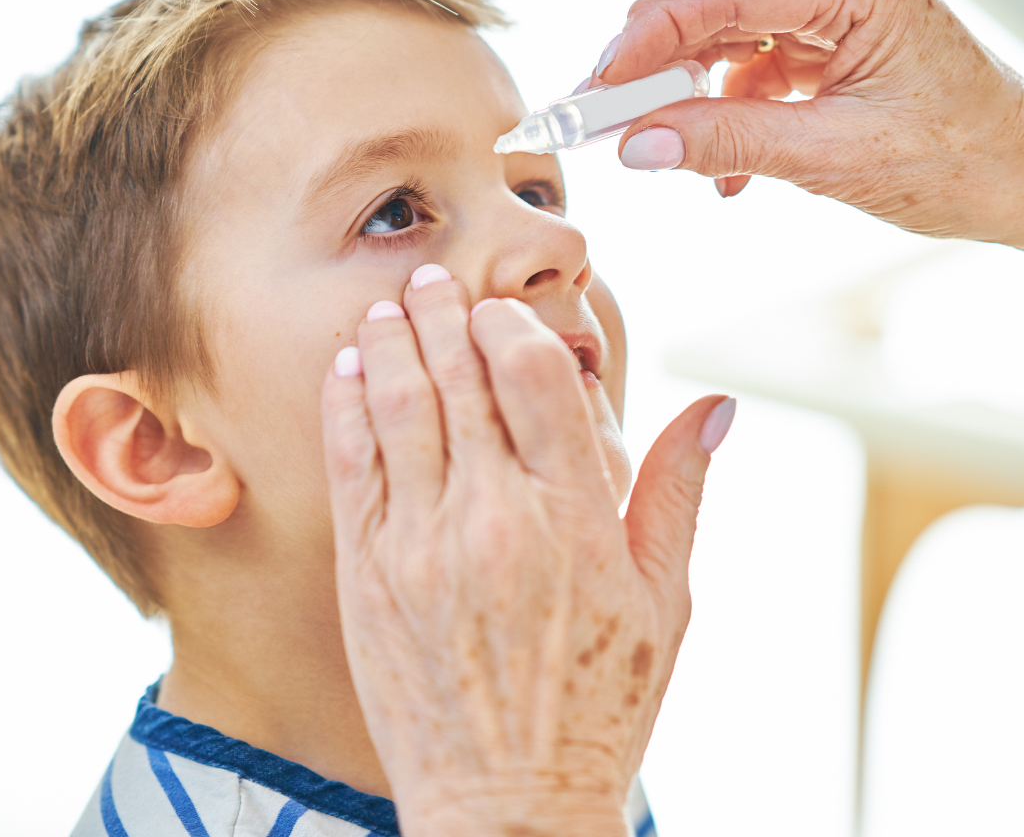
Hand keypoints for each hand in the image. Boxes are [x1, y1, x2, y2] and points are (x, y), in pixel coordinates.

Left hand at [320, 266, 733, 836]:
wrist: (508, 803)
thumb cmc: (601, 701)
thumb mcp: (666, 599)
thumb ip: (678, 489)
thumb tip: (716, 406)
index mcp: (575, 516)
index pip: (536, 374)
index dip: (514, 323)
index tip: (502, 309)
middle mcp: (495, 516)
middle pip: (460, 374)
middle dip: (443, 312)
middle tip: (432, 278)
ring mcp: (422, 542)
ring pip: (400, 404)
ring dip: (390, 341)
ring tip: (387, 306)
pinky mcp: (369, 571)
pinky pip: (352, 462)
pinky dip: (347, 403)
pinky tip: (350, 368)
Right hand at [594, 0, 1023, 246]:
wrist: (1013, 176)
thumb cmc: (957, 159)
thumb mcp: (834, 155)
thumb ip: (730, 142)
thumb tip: (638, 144)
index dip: (647, 34)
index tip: (596, 82)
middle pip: (710, 4)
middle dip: (649, 64)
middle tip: (595, 115)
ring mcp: (826, 8)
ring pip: (718, 36)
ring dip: (682, 94)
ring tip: (655, 146)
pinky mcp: (817, 41)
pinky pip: (742, 67)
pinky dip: (718, 114)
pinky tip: (721, 167)